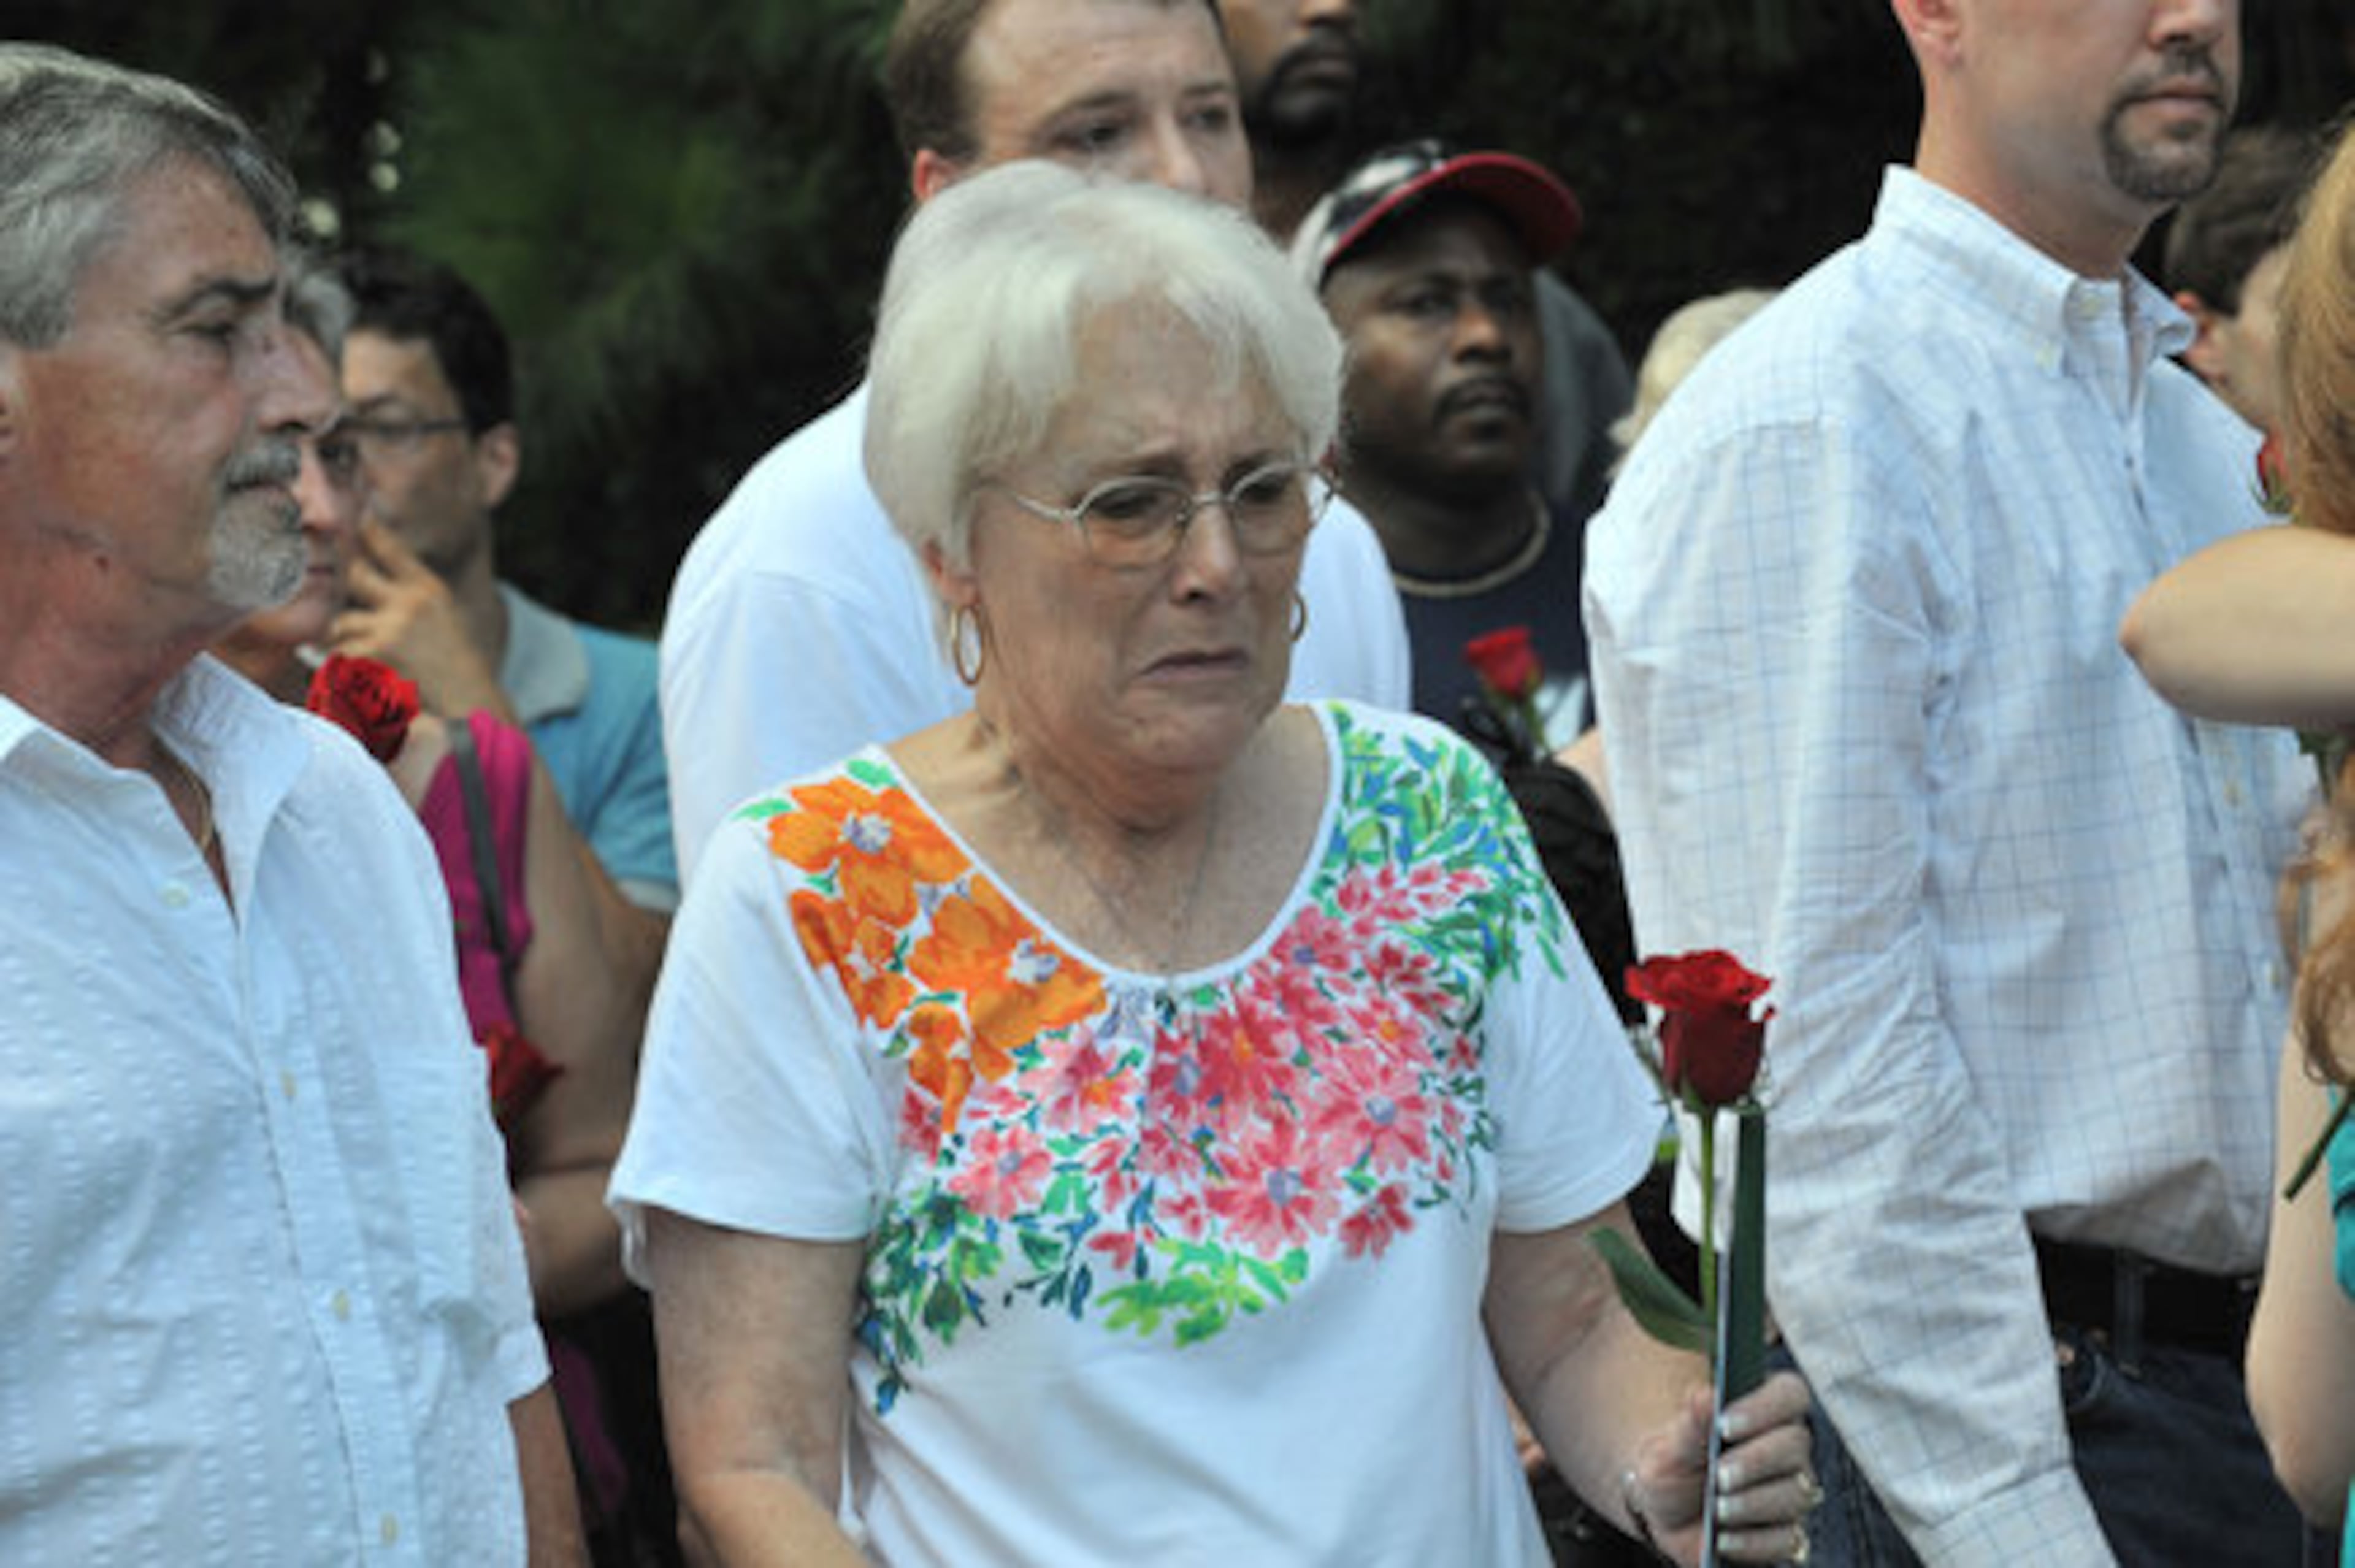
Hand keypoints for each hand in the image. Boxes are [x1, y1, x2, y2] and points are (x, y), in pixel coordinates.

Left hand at [331, 518, 507, 717]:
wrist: (469, 705)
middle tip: (334, 588)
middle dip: (343, 582)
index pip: (391, 549)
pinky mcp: (372, 659)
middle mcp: (408, 604)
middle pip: (354, 574)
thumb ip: (409, 595)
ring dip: (345, 640)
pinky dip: (346, 669)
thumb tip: (365, 575)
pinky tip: (366, 679)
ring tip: (366, 656)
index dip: (369, 531)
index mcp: (429, 590)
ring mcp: (388, 630)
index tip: (356, 520)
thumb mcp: (442, 617)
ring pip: (340, 623)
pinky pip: (340, 656)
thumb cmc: (454, 664)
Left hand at [1626, 1369, 1815, 1564]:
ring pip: (1796, 1494)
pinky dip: (1754, 1542)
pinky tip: (1724, 1539)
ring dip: (1752, 1503)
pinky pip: (1789, 1540)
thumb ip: (1691, 1422)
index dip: (1764, 1407)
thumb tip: (1707, 1396)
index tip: (1724, 1424)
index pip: (1789, 1394)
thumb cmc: (1674, 1467)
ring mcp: (1792, 1493)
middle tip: (1718, 1475)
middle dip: (1755, 1461)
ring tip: (1717, 1509)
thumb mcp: (1671, 1445)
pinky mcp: (1788, 1535)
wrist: (1666, 1512)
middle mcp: (1786, 1451)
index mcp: (1764, 1413)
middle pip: (1795, 1446)